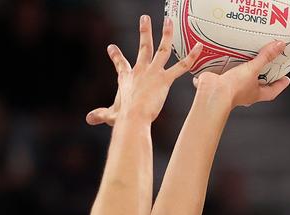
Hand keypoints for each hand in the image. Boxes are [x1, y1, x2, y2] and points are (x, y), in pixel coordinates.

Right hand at [86, 15, 202, 125]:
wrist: (133, 117)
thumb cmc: (122, 118)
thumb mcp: (110, 115)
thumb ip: (100, 115)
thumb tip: (88, 119)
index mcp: (127, 78)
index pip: (120, 64)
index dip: (115, 55)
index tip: (112, 47)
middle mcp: (140, 71)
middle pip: (143, 46)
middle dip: (144, 31)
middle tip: (144, 19)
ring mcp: (153, 73)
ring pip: (162, 49)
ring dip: (167, 34)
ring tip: (170, 21)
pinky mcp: (165, 80)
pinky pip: (181, 66)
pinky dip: (192, 57)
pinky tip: (200, 46)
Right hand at [194, 41, 289, 108]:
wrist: (213, 93)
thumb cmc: (233, 89)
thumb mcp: (253, 70)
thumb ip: (265, 57)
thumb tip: (279, 47)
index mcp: (255, 94)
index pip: (272, 91)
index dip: (280, 85)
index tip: (285, 79)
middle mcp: (244, 93)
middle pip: (257, 86)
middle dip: (261, 77)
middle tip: (267, 66)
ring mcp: (232, 89)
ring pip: (241, 80)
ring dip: (243, 71)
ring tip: (246, 58)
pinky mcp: (221, 82)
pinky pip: (225, 74)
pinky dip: (224, 67)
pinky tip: (223, 58)